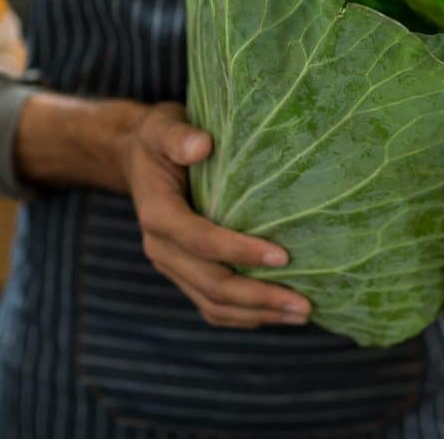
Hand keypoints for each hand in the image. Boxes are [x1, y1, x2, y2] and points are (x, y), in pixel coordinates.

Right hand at [16, 95, 311, 328]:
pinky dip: (245, 316)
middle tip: (305, 304)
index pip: (201, 241)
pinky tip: (278, 313)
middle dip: (259, 297)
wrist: (138, 159)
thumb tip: (202, 146)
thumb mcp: (163, 127)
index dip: (240, 251)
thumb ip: (178, 136)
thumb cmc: (159, 139)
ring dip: (258, 314)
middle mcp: (161, 249)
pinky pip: (213, 306)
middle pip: (212, 284)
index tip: (283, 256)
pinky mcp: (184, 275)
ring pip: (214, 304)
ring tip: (302, 314)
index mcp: (158, 215)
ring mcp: (172, 266)